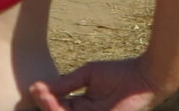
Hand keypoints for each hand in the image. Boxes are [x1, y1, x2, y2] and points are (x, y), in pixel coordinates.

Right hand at [23, 59, 164, 110]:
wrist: (143, 76)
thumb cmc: (120, 72)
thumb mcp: (88, 74)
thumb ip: (67, 82)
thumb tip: (42, 87)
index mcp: (82, 106)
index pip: (58, 107)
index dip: (46, 99)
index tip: (35, 86)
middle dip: (46, 104)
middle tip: (37, 90)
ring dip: (52, 108)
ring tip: (44, 94)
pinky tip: (56, 104)